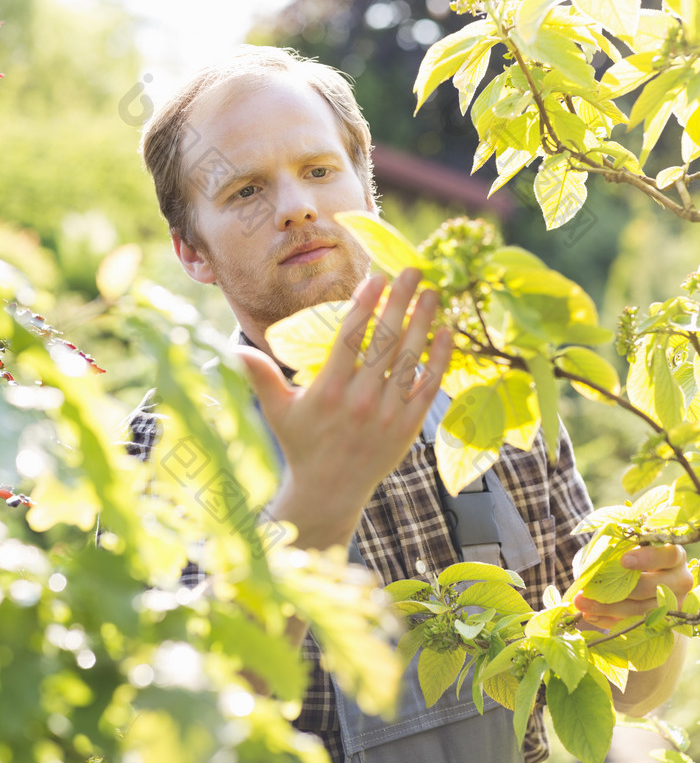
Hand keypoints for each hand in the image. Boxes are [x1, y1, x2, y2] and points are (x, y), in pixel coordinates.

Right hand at [235, 268, 452, 548]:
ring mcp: (388, 415)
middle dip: (401, 301)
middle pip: (385, 341)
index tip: (378, 276)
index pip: (350, 338)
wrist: (329, 492)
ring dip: (424, 322)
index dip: (366, 304)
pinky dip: (439, 359)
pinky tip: (446, 332)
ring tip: (433, 292)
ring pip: (410, 359)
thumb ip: (260, 377)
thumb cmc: (301, 443)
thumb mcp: (277, 410)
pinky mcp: (408, 428)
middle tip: (413, 270)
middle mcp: (360, 401)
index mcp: (328, 391)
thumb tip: (232, 349)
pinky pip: (428, 386)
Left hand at [573, 543, 692, 630]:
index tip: (624, 560)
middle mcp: (680, 581)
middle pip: (652, 588)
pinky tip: (590, 615)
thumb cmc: (631, 553)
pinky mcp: (662, 622)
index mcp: (674, 555)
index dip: (647, 558)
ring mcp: (673, 604)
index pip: (667, 556)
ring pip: (641, 610)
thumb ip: (615, 549)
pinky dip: (609, 620)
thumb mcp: (625, 545)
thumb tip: (591, 565)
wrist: (644, 575)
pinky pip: (634, 625)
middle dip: (617, 589)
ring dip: (608, 608)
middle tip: (587, 590)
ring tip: (581, 604)